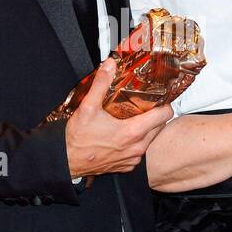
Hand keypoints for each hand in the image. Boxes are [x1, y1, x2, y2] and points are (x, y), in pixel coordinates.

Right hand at [65, 58, 173, 177]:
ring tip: (133, 120)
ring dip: (147, 130)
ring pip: (151, 140)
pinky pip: (140, 151)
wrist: (67, 161)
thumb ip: (101, 84)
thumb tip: (109, 66)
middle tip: (144, 107)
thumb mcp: (88, 107)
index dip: (164, 104)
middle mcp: (136, 147)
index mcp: (132, 132)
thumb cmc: (78, 139)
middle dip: (155, 116)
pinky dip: (137, 143)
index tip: (158, 99)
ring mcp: (133, 159)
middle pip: (160, 127)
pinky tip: (124, 136)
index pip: (164, 115)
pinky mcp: (127, 166)